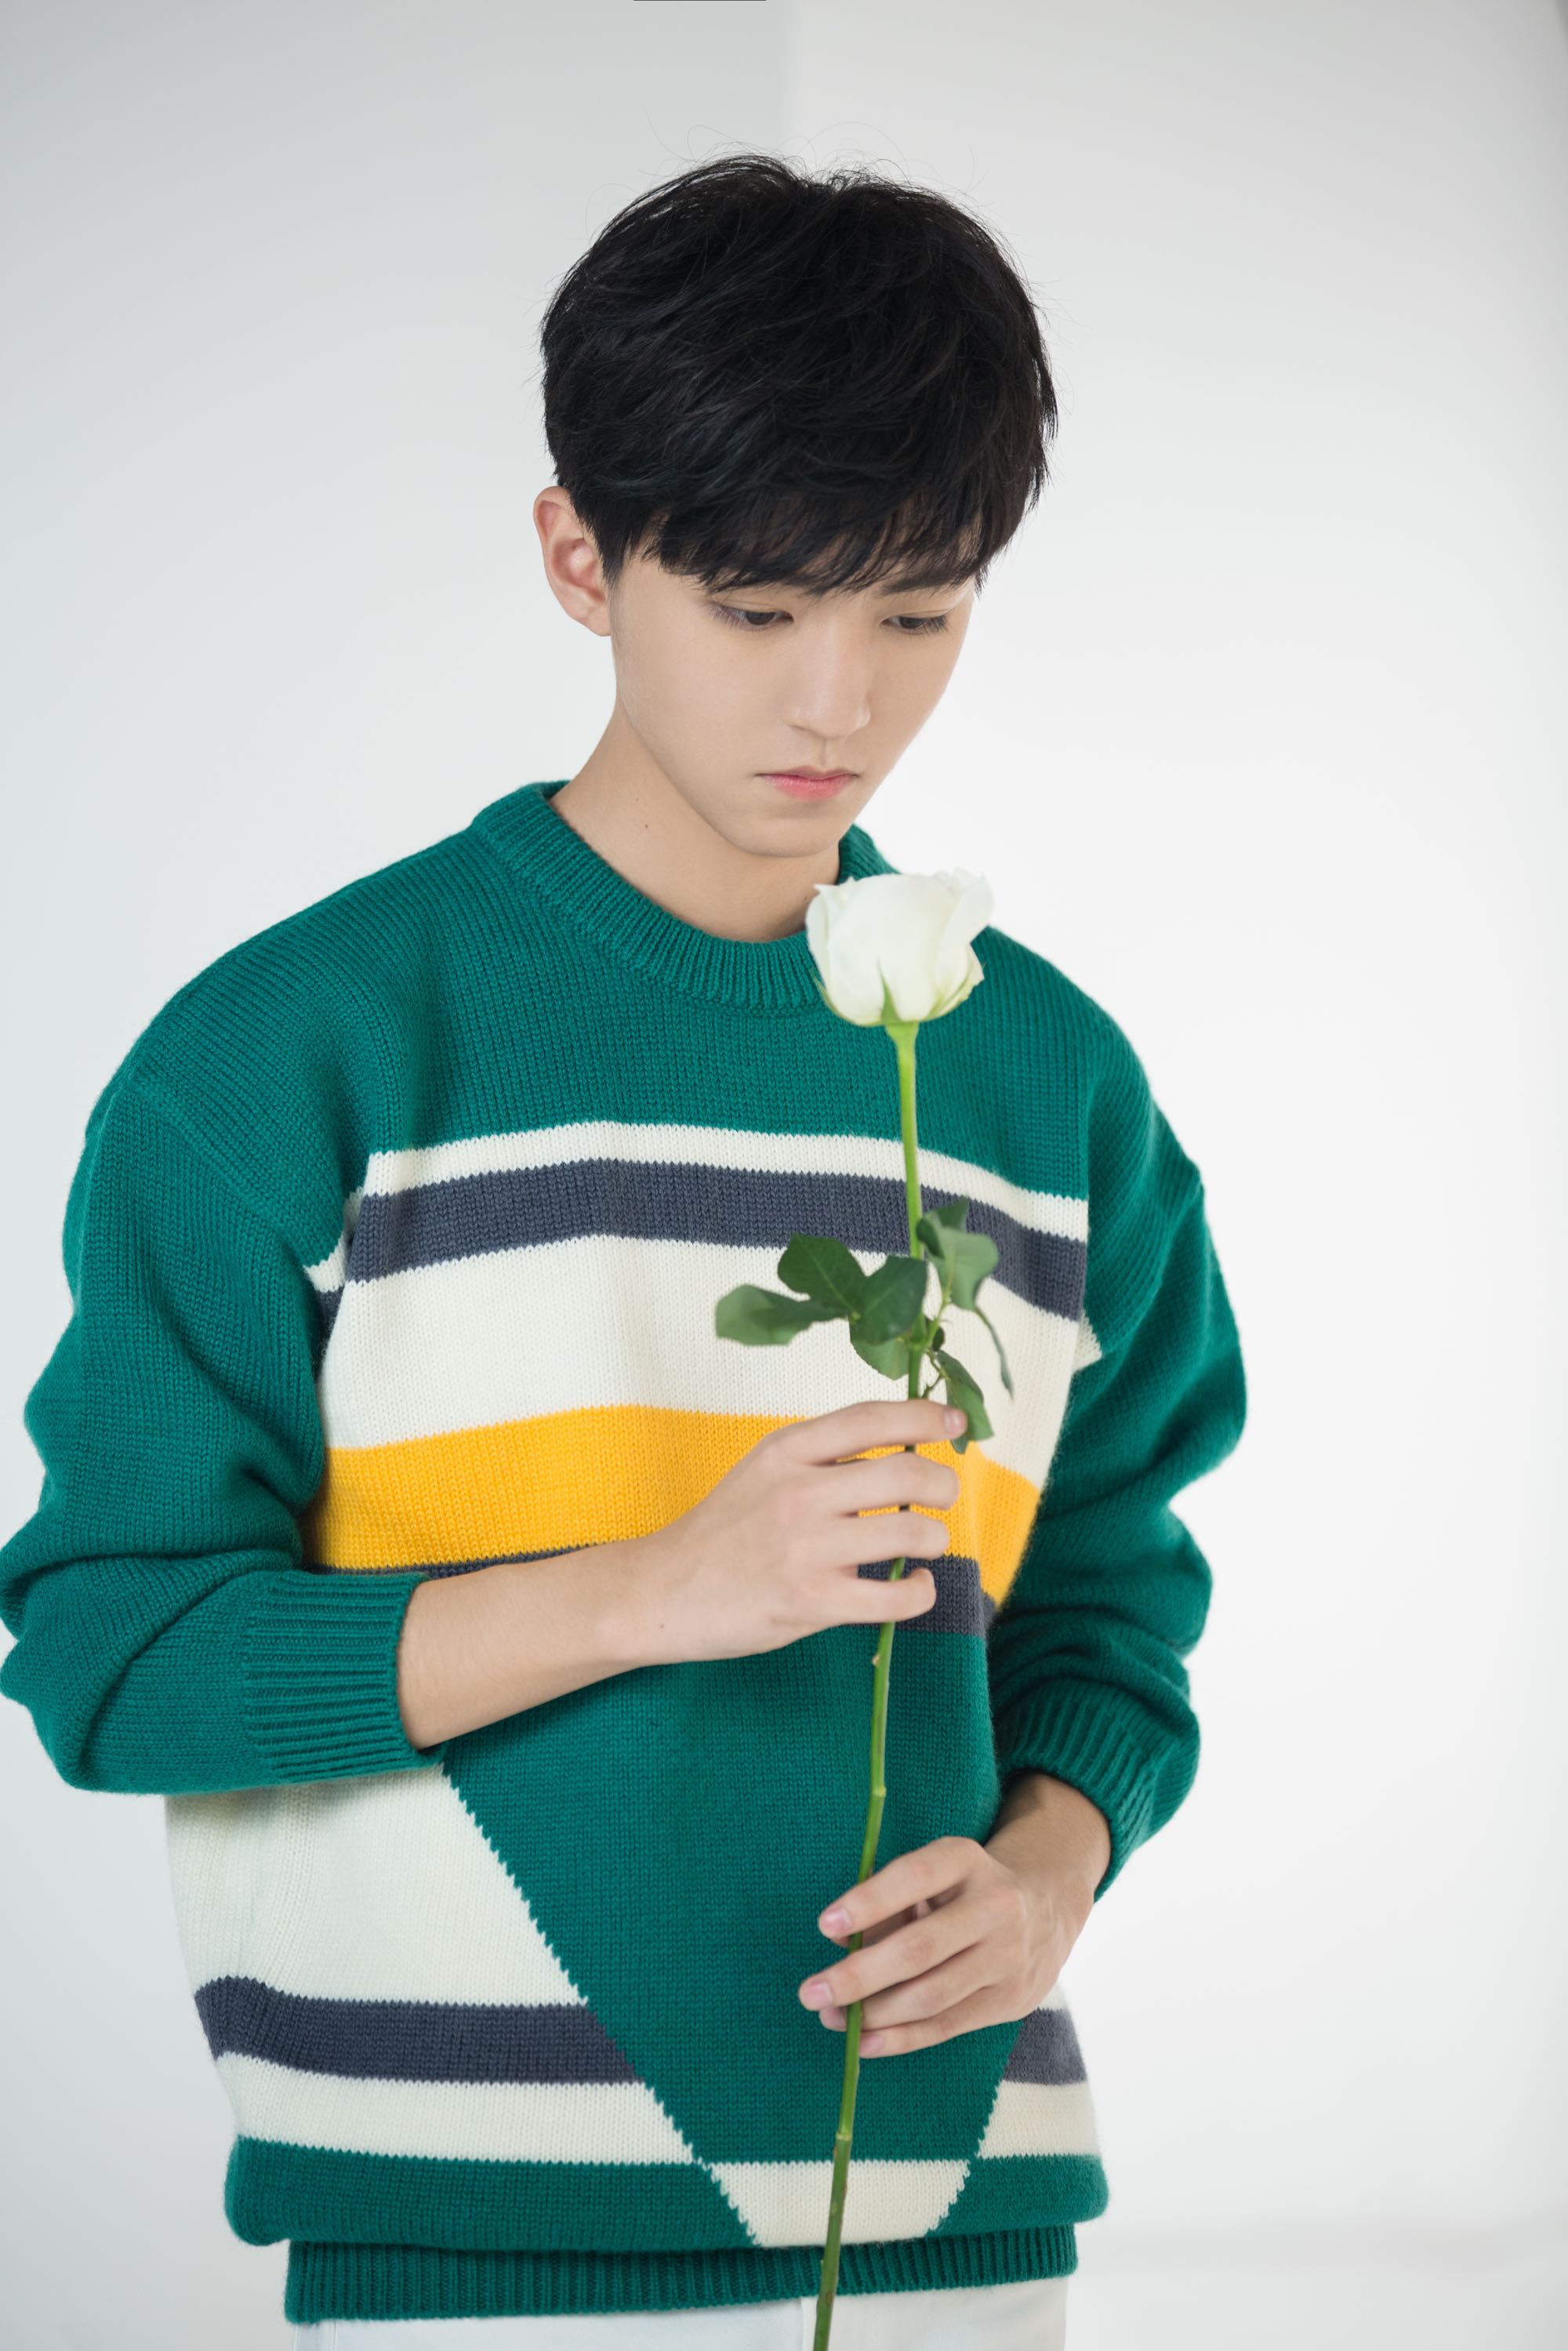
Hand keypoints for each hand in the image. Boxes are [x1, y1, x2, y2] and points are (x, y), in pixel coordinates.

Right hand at [631, 1397, 960, 1666]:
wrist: (663, 1591)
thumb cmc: (723, 1530)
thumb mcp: (763, 1471)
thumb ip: (821, 1459)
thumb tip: (899, 1452)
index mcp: (787, 1450)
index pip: (871, 1419)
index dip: (925, 1415)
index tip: (956, 1421)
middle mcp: (799, 1492)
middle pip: (906, 1473)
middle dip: (943, 1484)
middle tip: (943, 1496)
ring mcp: (805, 1548)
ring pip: (910, 1532)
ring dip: (935, 1539)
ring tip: (926, 1545)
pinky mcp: (810, 1601)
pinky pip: (895, 1596)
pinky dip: (921, 1591)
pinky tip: (916, 1586)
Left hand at [798, 1782, 1106, 2057]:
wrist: (1046, 1910)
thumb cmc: (962, 1890)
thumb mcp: (932, 1876)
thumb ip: (887, 1901)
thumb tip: (836, 1936)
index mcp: (967, 1860)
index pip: (915, 1878)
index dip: (869, 1901)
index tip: (824, 1924)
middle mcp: (995, 1907)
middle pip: (920, 1949)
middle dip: (860, 1975)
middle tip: (811, 1991)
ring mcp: (1007, 1958)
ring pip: (931, 1995)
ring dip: (874, 2014)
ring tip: (831, 2017)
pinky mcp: (1010, 2001)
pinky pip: (947, 2025)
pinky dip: (902, 2038)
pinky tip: (865, 2044)